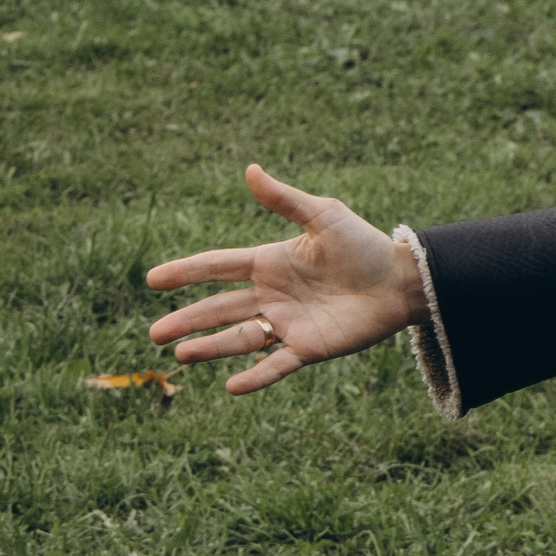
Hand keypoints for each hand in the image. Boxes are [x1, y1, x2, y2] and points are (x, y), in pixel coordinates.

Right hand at [145, 165, 428, 393]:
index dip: (185, 272)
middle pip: (220, 309)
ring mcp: (289, 324)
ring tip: (180, 356)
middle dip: (188, 321)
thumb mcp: (324, 216)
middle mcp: (272, 296)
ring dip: (211, 347)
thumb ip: (285, 199)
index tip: (153, 279)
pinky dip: (256, 376)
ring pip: (241, 338)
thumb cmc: (365, 246)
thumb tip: (250, 170)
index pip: (217, 267)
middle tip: (155, 334)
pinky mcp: (310, 348)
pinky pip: (278, 365)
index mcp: (269, 263)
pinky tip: (231, 386)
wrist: (402, 281)